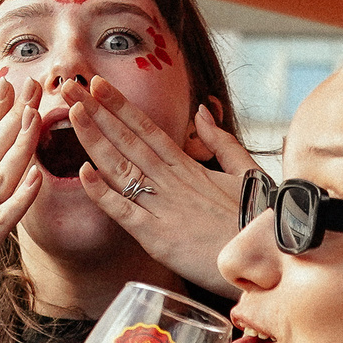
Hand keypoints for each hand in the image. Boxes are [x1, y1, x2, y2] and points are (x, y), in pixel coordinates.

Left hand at [63, 77, 259, 295]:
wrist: (272, 257)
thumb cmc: (259, 221)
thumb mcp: (247, 173)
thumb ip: (223, 143)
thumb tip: (202, 112)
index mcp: (190, 168)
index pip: (148, 130)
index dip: (120, 107)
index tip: (99, 85)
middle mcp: (173, 182)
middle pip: (128, 141)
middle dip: (97, 112)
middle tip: (70, 87)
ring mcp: (164, 208)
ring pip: (122, 168)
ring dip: (95, 139)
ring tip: (71, 113)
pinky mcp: (159, 238)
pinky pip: (125, 212)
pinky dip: (103, 193)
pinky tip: (83, 173)